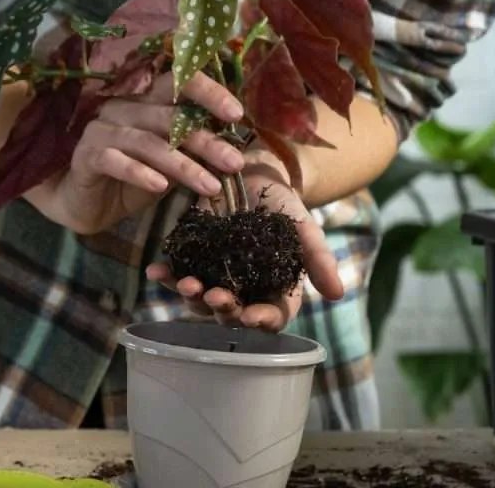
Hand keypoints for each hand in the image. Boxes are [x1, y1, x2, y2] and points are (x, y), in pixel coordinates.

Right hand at [43, 71, 245, 234]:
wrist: (87, 205)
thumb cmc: (133, 179)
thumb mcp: (169, 164)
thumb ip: (192, 150)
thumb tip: (235, 148)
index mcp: (146, 101)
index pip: (178, 82)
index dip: (208, 93)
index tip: (237, 115)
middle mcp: (123, 107)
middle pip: (168, 116)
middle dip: (205, 140)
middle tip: (235, 162)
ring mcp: (102, 129)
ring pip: (147, 142)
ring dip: (183, 165)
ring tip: (211, 187)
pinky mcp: (86, 156)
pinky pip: (115, 161)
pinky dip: (139, 173)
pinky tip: (160, 188)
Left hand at [146, 151, 344, 330]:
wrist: (250, 173)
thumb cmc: (283, 204)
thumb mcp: (304, 227)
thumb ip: (319, 259)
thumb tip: (339, 294)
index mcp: (275, 290)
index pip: (272, 317)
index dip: (262, 321)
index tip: (251, 316)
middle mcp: (244, 291)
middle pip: (232, 314)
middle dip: (222, 309)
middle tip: (215, 296)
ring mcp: (215, 277)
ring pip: (201, 300)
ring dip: (191, 296)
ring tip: (184, 283)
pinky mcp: (192, 260)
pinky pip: (177, 274)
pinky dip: (165, 276)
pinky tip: (155, 271)